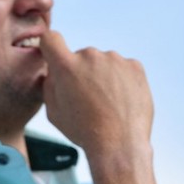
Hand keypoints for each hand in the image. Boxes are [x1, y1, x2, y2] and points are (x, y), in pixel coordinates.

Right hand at [39, 30, 153, 155]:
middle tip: (88, 97)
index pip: (50, 39)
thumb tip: (53, 72)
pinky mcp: (134, 66)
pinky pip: (123, 67)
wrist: (120, 144)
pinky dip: (121, 80)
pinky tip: (121, 99)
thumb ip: (49, 84)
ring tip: (108, 102)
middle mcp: (89, 56)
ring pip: (103, 63)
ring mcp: (114, 59)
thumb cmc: (84, 130)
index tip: (54, 55)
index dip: (50, 46)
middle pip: (80, 56)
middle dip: (81, 71)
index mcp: (65, 66)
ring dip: (102, 75)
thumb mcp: (52, 111)